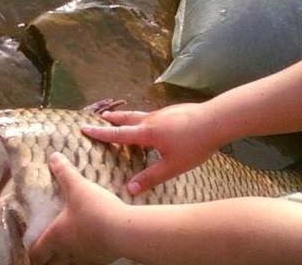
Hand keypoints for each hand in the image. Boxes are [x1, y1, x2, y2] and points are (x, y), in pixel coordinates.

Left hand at [29, 152, 127, 264]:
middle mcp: (68, 252)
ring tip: (71, 247)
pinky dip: (88, 256)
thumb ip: (64, 172)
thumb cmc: (95, 210)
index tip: (32, 245)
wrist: (125, 230)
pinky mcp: (103, 259)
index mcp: (56, 236)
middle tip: (48, 249)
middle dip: (47, 259)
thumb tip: (53, 157)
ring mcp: (86, 258)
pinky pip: (90, 261)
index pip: (36, 253)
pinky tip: (94, 244)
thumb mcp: (77, 186)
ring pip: (70, 264)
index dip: (32, 250)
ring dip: (67, 258)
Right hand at [82, 103, 225, 194]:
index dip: (100, 133)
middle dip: (112, 119)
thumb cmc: (194, 145)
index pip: (118, 134)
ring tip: (121, 117)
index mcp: (147, 133)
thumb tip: (129, 189)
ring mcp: (163, 113)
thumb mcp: (171, 166)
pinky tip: (152, 124)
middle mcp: (151, 120)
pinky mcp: (174, 111)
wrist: (217, 120)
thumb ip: (150, 177)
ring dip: (127, 116)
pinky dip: (144, 118)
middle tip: (100, 118)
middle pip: (126, 118)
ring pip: (139, 114)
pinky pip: (152, 115)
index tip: (84, 128)